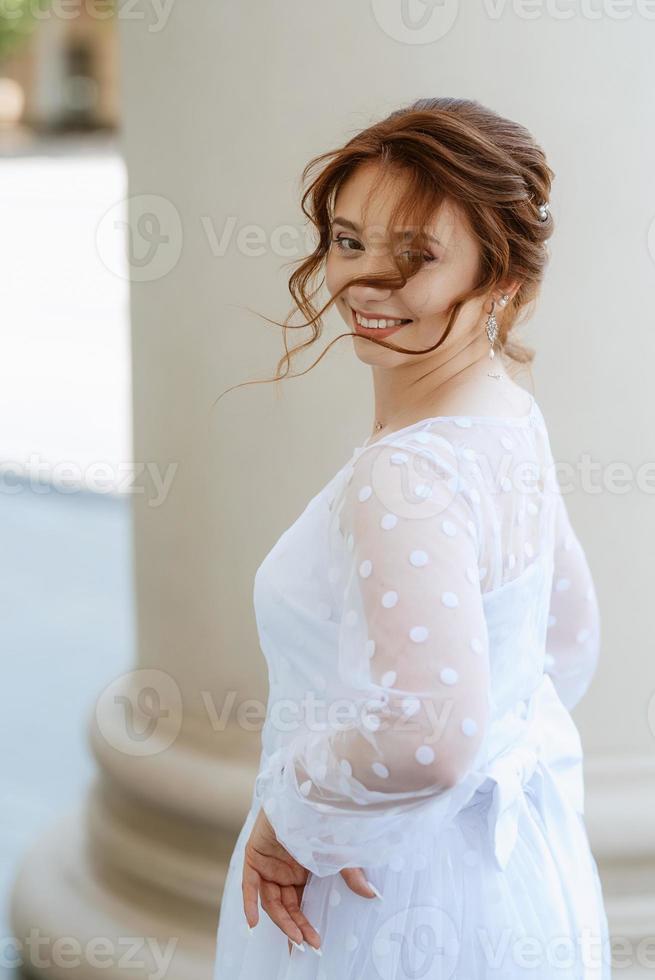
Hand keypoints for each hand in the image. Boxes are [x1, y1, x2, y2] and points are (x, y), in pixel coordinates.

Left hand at [242, 807, 382, 955]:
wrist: (307, 793)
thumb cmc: (323, 819)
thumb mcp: (338, 852)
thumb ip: (350, 874)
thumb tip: (373, 894)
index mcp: (303, 870)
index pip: (301, 903)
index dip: (306, 923)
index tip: (315, 943)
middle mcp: (284, 870)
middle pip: (286, 905)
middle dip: (295, 926)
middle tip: (305, 945)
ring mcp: (268, 864)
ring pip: (271, 900)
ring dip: (281, 920)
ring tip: (295, 937)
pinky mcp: (254, 856)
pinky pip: (249, 885)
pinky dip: (250, 904)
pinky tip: (253, 923)